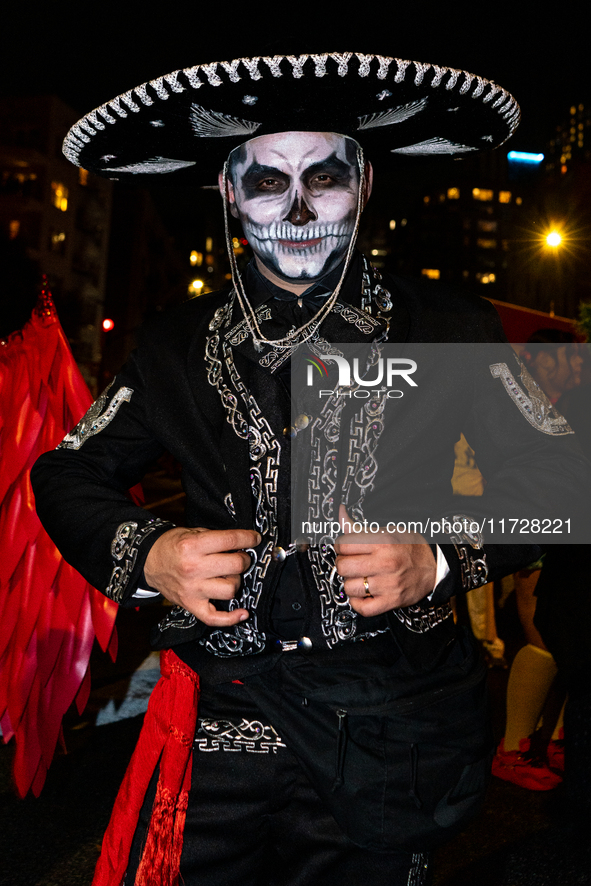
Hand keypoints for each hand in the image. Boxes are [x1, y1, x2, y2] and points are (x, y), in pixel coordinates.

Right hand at [144, 526, 260, 626]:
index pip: (231, 541)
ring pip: (231, 589)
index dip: (249, 539)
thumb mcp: (192, 532)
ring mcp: (192, 589)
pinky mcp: (191, 605)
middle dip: (244, 559)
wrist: (148, 562)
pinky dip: (231, 618)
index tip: (255, 539)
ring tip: (230, 576)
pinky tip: (243, 613)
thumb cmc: (173, 546)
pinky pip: (215, 618)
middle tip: (242, 557)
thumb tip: (243, 544)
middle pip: (235, 566)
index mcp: (193, 546)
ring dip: (236, 581)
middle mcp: (193, 568)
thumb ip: (216, 538)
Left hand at [334, 505, 435, 615]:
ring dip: (350, 583)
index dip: (340, 546)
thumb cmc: (410, 548)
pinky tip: (361, 594)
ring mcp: (388, 584)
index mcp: (383, 542)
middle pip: (343, 567)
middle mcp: (385, 563)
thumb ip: (359, 527)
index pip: (343, 544)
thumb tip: (340, 513)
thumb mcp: (387, 531)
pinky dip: (357, 603)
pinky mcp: (391, 601)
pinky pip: (363, 608)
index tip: (344, 548)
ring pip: (349, 588)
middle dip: (343, 564)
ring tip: (358, 578)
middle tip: (351, 563)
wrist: (435, 566)